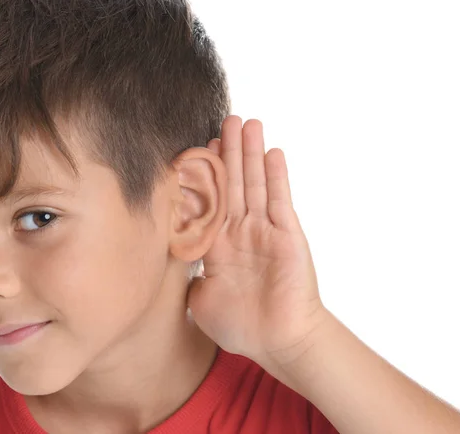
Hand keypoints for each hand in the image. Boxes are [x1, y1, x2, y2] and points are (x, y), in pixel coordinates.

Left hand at [187, 115, 329, 369]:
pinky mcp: (286, 235)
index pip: (210, 199)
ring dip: (250, 153)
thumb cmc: (242, 327)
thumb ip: (187, 276)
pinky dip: (277, 177)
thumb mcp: (201, 300)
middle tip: (225, 118)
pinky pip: (280, 200)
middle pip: (233, 182)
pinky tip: (272, 152)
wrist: (279, 342)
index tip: (197, 146)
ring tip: (247, 122)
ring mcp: (265, 230)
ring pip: (255, 183)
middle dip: (228, 151)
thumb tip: (173, 261)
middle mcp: (241, 231)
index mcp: (218, 244)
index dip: (205, 173)